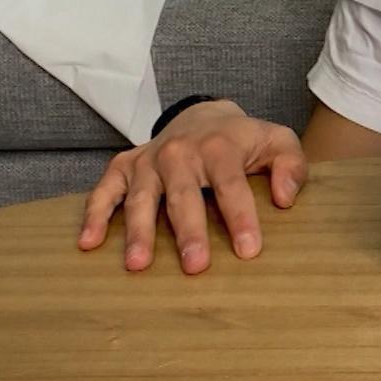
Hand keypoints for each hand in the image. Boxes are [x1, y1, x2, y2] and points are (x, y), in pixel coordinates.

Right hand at [77, 100, 307, 273]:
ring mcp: (149, 160)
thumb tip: (284, 198)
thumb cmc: (243, 140)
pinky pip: (104, 190)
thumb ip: (291, 165)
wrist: (203, 115)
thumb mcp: (277, 141)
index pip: (232, 185)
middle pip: (184, 195)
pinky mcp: (124, 167)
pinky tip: (88, 242)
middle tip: (195, 265)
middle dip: (189, 231)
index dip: (241, 217)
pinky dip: (95, 214)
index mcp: (220, 146)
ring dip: (139, 231)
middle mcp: (180, 152)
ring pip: (142, 197)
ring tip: (138, 264)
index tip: (248, 250)